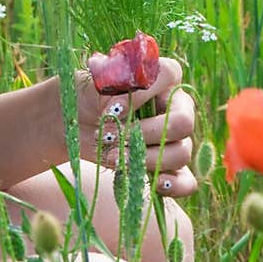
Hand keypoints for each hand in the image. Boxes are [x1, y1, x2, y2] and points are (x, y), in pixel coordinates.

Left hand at [76, 58, 197, 199]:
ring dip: (145, 159)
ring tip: (112, 157)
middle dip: (144, 134)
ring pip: (181, 153)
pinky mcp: (168, 166)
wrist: (76, 121)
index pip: (170, 76)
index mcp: (163, 76)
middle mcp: (177, 106)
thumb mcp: (93, 79)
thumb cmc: (88, 94)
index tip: (110, 110)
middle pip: (183, 123)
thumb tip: (123, 87)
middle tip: (110, 136)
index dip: (141, 95)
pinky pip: (187, 181)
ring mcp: (175, 138)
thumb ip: (111, 75)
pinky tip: (153, 183)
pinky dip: (174, 185)